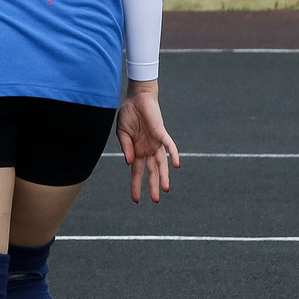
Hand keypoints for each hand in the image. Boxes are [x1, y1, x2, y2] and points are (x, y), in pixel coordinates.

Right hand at [117, 83, 179, 203]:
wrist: (137, 98)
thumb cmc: (128, 115)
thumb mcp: (121, 132)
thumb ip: (125, 147)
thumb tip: (129, 162)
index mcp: (136, 151)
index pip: (136, 172)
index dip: (136, 185)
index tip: (136, 200)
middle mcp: (147, 150)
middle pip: (152, 171)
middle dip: (153, 186)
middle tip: (155, 200)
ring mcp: (155, 143)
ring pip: (162, 163)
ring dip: (164, 176)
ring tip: (165, 190)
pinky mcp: (161, 133)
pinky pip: (169, 146)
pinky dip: (173, 155)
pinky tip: (176, 165)